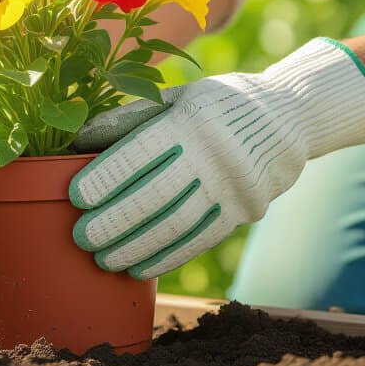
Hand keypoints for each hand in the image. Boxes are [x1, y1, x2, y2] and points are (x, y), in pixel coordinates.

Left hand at [68, 38, 364, 278]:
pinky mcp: (244, 212)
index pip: (143, 153)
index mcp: (192, 120)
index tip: (76, 196)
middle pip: (156, 195)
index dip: (108, 177)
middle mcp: (215, 155)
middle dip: (115, 221)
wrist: (288, 119)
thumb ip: (131, 117)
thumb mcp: (178, 97)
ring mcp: (233, 187)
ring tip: (103, 260)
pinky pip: (200, 240)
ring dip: (136, 246)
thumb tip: (78, 140)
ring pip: (177, 225)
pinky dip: (166, 257)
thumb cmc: (216, 106)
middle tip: (81, 237)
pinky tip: (138, 267)